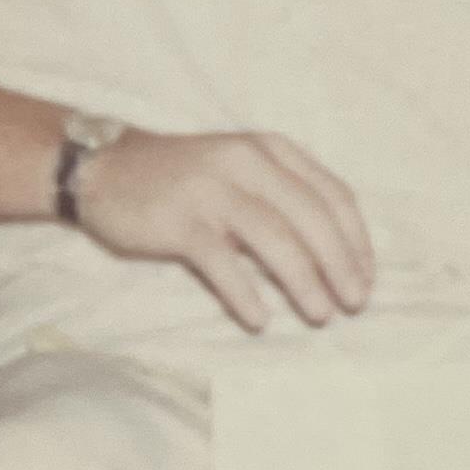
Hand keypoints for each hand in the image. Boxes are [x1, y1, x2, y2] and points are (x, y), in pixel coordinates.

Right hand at [74, 129, 373, 332]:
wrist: (104, 168)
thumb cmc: (186, 178)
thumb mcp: (243, 169)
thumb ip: (284, 198)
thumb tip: (335, 257)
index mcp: (272, 149)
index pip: (333, 194)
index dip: (356, 241)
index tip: (365, 278)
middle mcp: (247, 162)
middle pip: (310, 216)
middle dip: (339, 264)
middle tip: (354, 304)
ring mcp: (211, 189)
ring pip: (274, 237)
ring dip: (304, 281)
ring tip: (320, 315)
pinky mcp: (179, 220)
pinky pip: (222, 261)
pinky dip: (245, 293)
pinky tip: (260, 319)